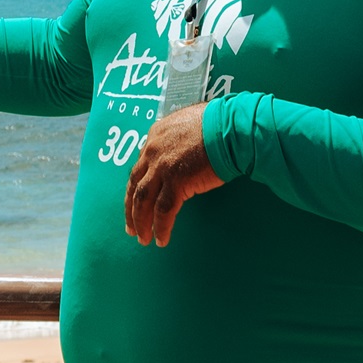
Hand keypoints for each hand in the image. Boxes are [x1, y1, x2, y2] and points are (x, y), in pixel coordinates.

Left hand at [122, 102, 223, 246]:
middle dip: (131, 209)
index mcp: (155, 136)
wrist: (231, 127)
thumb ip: (178, 141)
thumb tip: (183, 153)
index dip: (135, 188)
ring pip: (143, 201)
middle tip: (131, 228)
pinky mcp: (176, 182)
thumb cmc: (219, 124)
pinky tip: (161, 239)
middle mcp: (152, 151)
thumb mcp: (189, 125)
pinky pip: (163, 211)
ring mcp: (162, 167)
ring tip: (143, 239)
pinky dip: (161, 227)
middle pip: (135, 186)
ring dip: (141, 223)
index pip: (139, 167)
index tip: (134, 202)